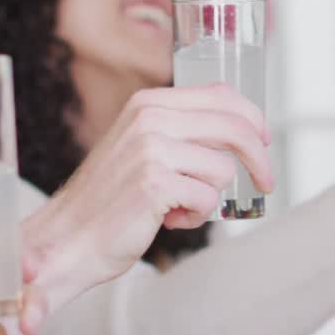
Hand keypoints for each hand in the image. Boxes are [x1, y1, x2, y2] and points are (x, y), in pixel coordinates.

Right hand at [16, 83, 273, 332]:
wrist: (67, 239)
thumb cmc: (109, 199)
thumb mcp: (141, 146)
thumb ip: (180, 131)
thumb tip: (241, 128)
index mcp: (148, 104)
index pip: (220, 95)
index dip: (252, 118)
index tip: (264, 139)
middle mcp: (149, 119)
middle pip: (234, 127)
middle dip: (259, 159)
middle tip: (266, 183)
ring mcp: (151, 150)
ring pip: (223, 169)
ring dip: (210, 196)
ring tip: (178, 206)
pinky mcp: (156, 184)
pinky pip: (208, 200)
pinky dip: (196, 218)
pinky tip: (168, 220)